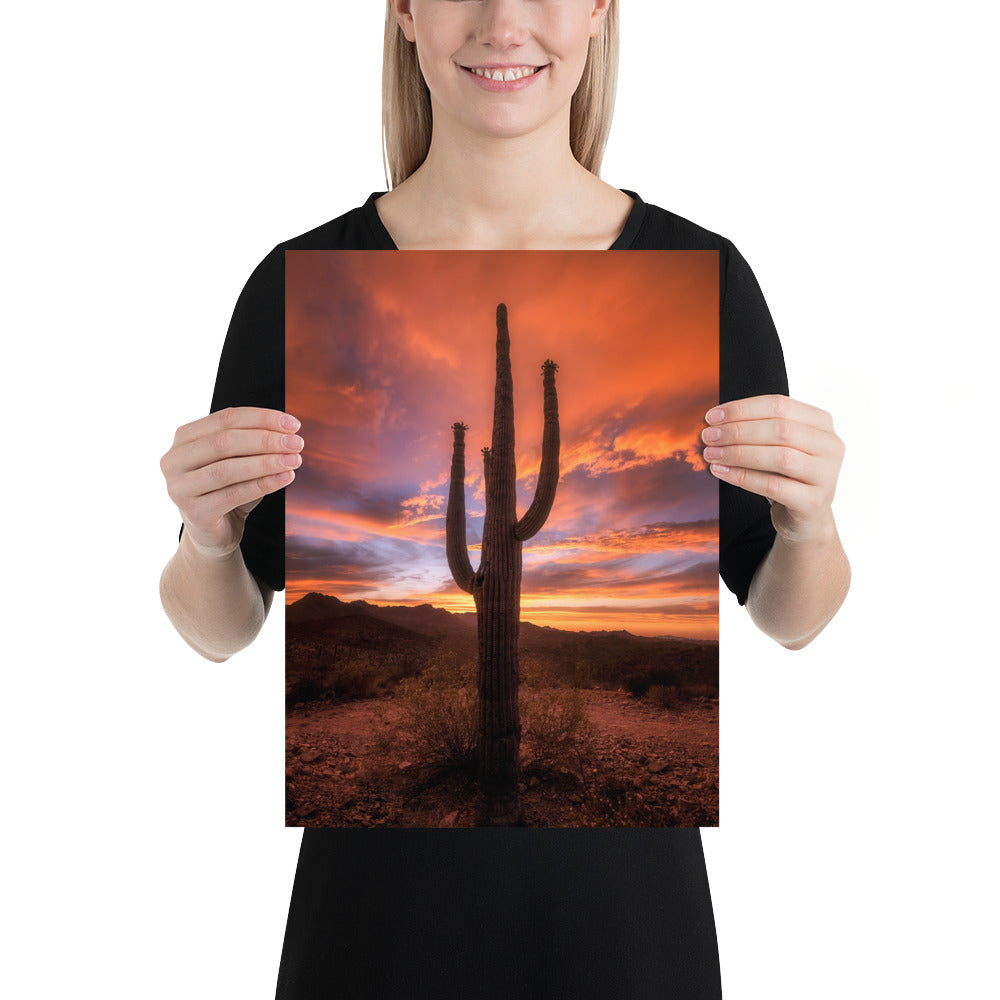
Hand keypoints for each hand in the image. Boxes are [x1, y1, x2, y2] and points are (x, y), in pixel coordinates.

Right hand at [160, 406, 303, 558]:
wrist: (214, 532)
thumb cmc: (228, 488)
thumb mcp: (239, 460)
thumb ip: (254, 442)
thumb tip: (288, 431)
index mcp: (184, 438)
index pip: (226, 418)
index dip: (262, 418)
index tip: (294, 425)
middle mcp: (174, 460)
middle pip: (224, 442)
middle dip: (265, 440)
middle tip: (296, 443)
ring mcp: (179, 488)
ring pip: (228, 469)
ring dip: (266, 462)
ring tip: (295, 460)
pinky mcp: (194, 513)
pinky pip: (233, 495)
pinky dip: (263, 484)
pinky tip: (286, 478)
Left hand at [701, 394, 844, 544]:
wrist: (805, 519)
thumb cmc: (786, 476)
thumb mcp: (775, 447)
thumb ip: (755, 429)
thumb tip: (714, 421)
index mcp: (821, 424)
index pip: (779, 405)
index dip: (742, 409)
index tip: (711, 416)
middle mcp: (830, 446)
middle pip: (780, 429)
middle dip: (737, 431)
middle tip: (708, 436)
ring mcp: (826, 475)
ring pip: (779, 457)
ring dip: (739, 453)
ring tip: (711, 454)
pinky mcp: (814, 502)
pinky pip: (773, 485)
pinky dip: (743, 477)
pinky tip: (722, 471)